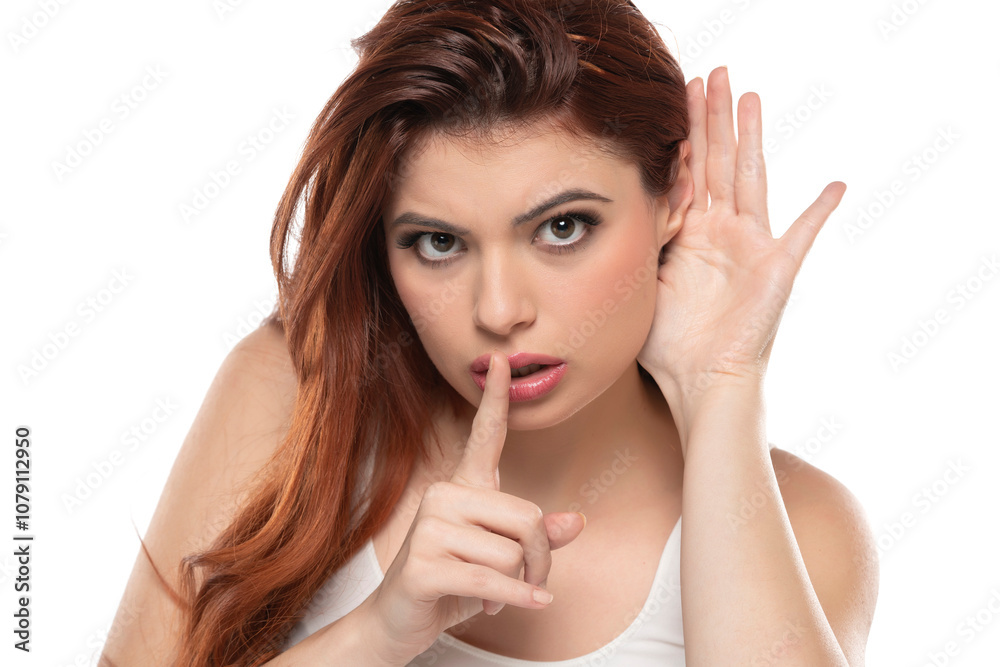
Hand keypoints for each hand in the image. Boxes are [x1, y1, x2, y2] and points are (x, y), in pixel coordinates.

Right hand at [363, 351, 585, 662]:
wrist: (396, 623)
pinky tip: (511, 609)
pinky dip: (513, 600)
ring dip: (515, 587)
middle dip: (538, 560)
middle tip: (526, 582)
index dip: (496, 399)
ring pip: (511, 554)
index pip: (484, 436)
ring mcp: (428, 528)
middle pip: (527, 518)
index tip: (500, 359)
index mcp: (462, 487)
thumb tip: (575, 522)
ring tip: (491, 595)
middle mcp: (443, 497)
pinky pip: (490, 579)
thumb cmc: (452, 585)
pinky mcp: (421, 565)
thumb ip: (536, 538)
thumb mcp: (502, 559)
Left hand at [637, 66, 845, 399]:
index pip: (688, 172)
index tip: (674, 95)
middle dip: (714, 117)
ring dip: (750, 138)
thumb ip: (641, 243)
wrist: (699, 382)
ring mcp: (752, 246)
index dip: (684, 134)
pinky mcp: (776, 270)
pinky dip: (819, 212)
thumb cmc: (668, 344)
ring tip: (749, 97)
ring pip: (749, 178)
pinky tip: (836, 186)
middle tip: (712, 73)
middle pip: (718, 162)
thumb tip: (619, 211)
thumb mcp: (643, 282)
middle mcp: (722, 232)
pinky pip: (802, 236)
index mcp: (692, 233)